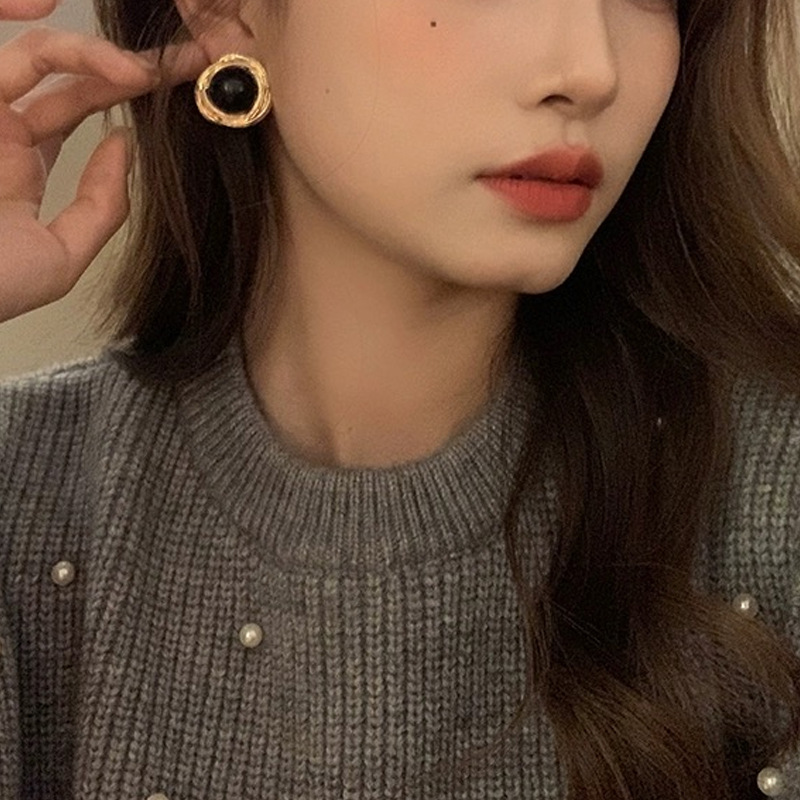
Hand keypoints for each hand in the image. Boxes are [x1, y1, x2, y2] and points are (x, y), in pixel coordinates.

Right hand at [0, 1, 207, 322]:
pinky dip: (8, 10)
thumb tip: (124, 146)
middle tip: (184, 64)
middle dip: (128, 67)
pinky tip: (49, 8)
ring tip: (141, 68)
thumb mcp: (60, 253)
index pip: (76, 110)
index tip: (181, 87)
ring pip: (34, 53)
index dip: (125, 93)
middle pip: (66, 78)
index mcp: (19, 162)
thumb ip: (99, 207)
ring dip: (89, 49)